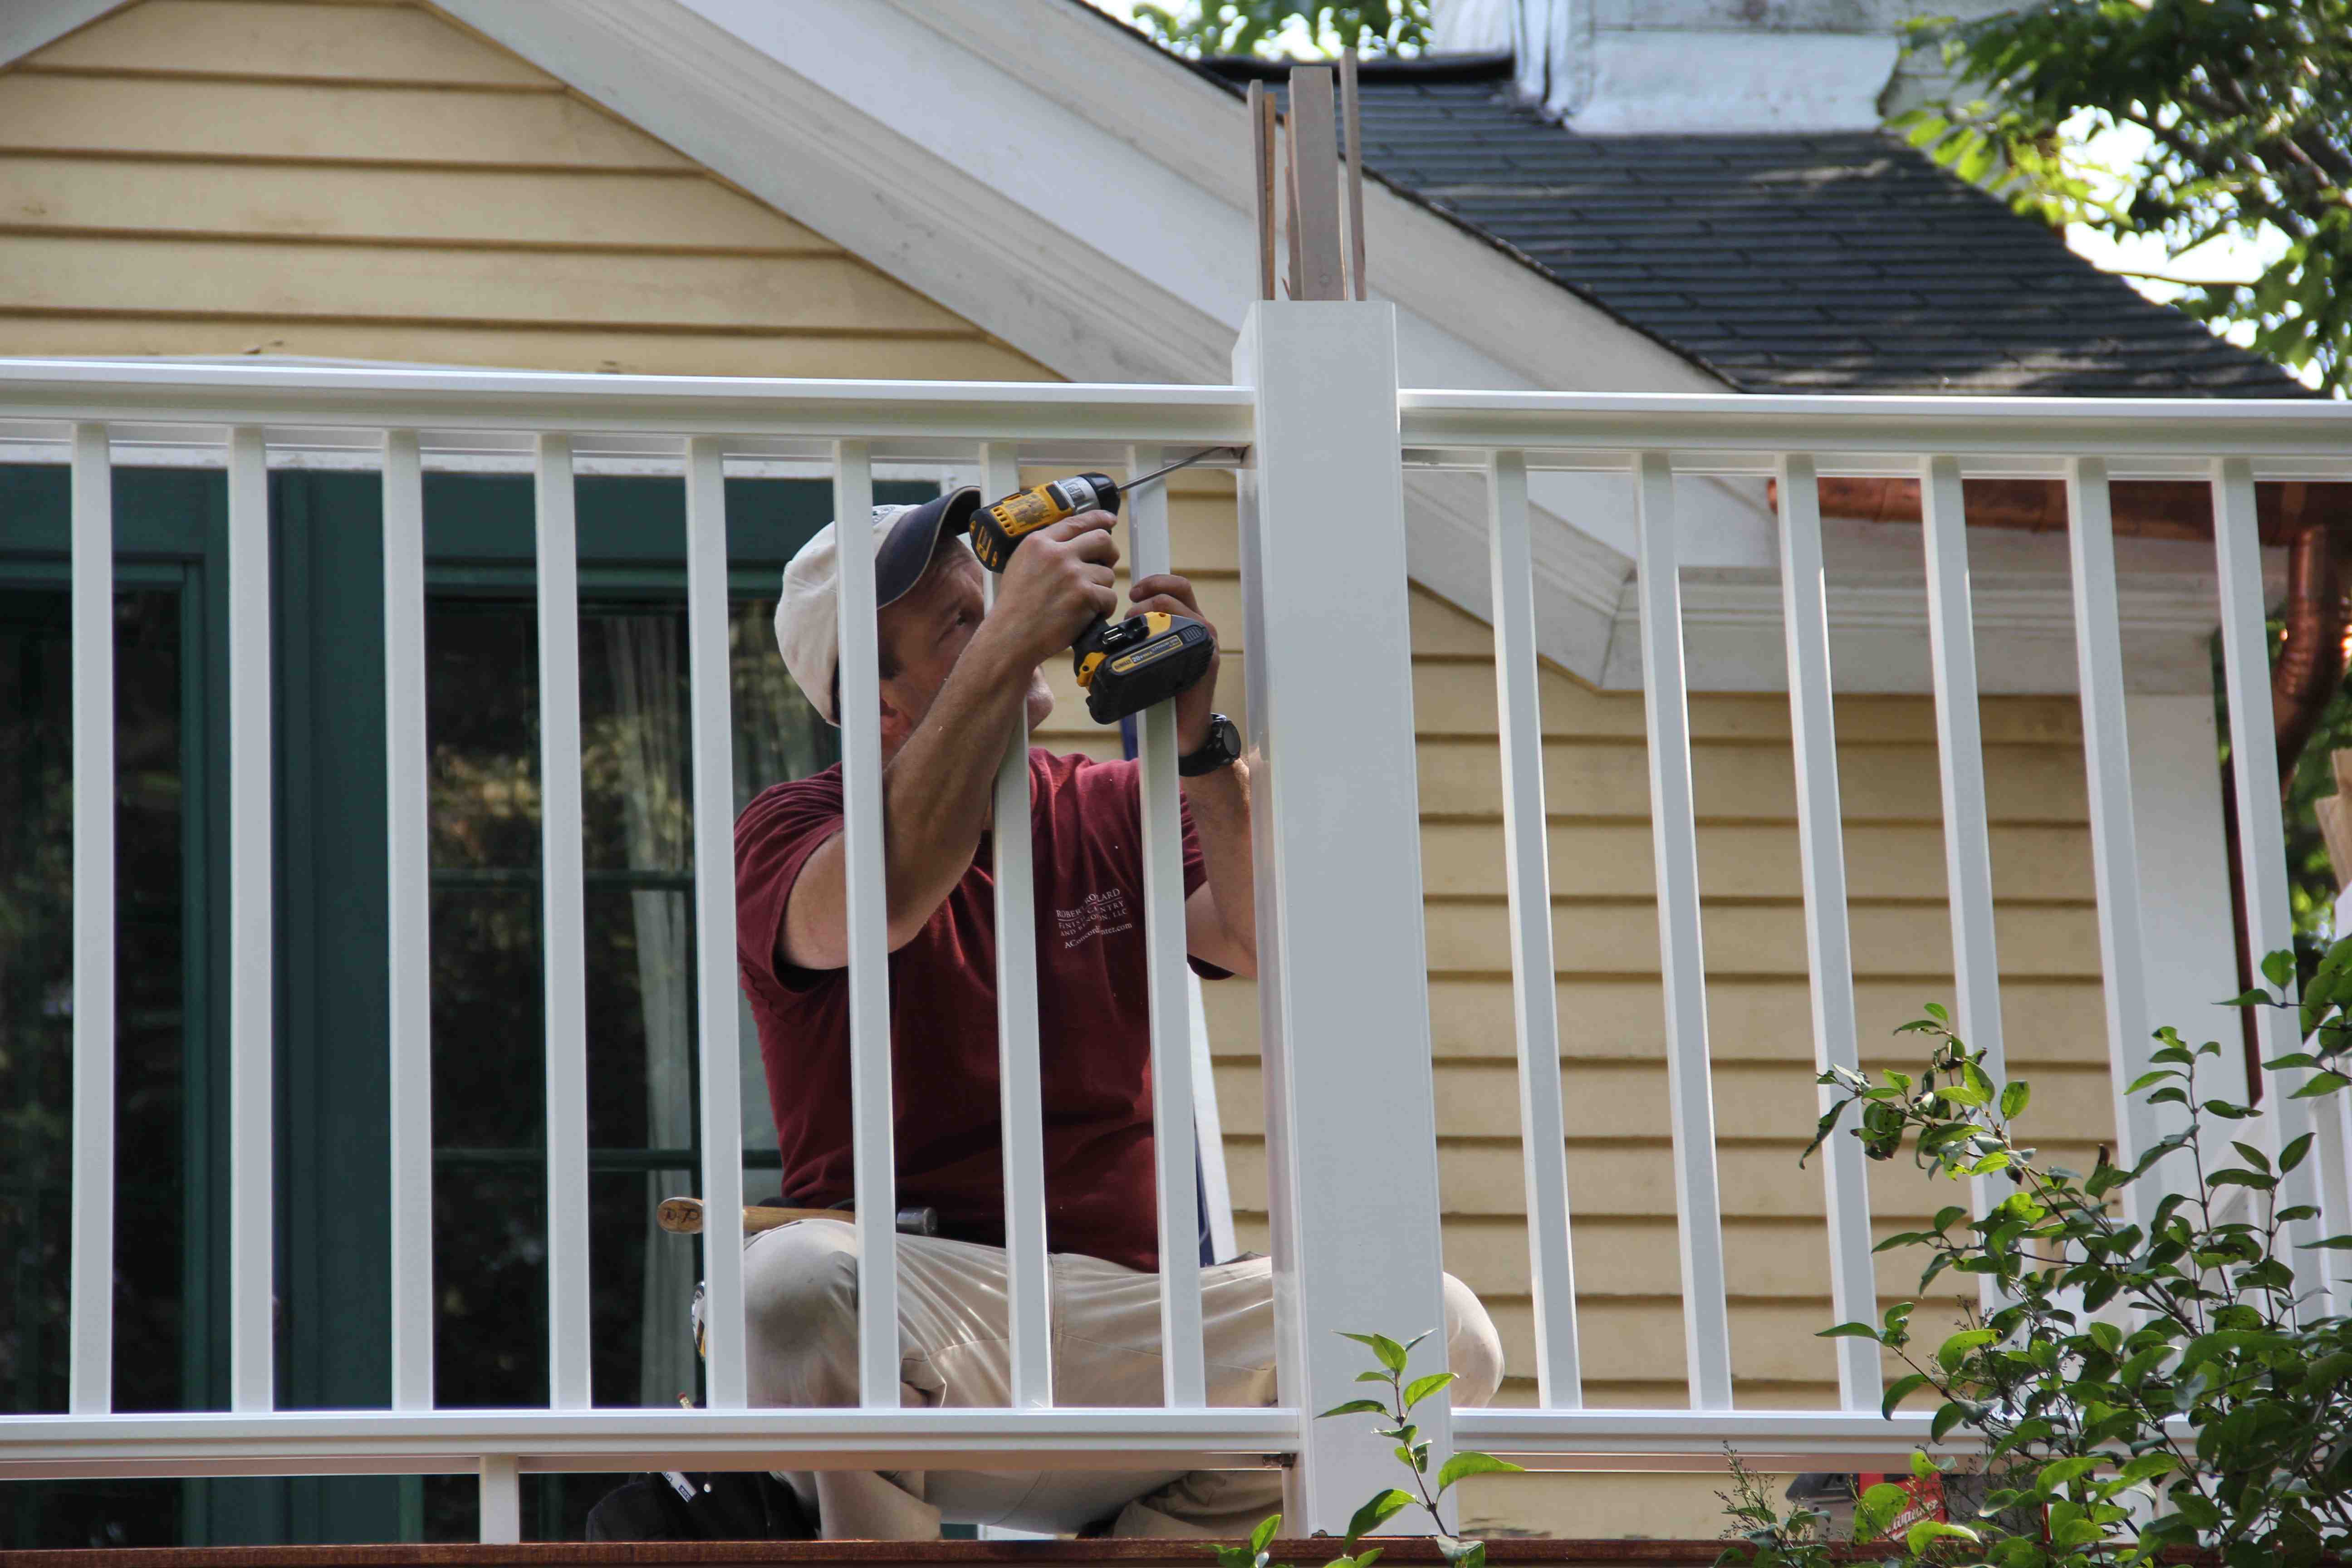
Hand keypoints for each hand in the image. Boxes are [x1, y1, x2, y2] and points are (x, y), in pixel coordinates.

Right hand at [988, 511, 1119, 665]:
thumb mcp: (1020, 565)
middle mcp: (1057, 553)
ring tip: (1084, 602)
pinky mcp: (1084, 594)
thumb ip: (1044, 551)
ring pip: (1107, 573)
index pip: (1077, 521)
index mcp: (1039, 542)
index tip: (1109, 519)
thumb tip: (1072, 545)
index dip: (1099, 519)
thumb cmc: (1014, 609)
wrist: (1011, 636)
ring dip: (1102, 588)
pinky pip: (1109, 597)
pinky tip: (1088, 616)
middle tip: (1106, 565)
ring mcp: (1072, 573)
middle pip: (1102, 539)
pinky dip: (1104, 609)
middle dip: (1110, 553)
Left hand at [1127, 572, 1220, 752]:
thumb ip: (1139, 641)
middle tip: (1128, 616)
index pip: (1174, 588)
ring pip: (1178, 607)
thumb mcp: (1148, 659)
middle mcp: (1199, 627)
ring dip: (1150, 611)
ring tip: (1134, 629)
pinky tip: (1150, 645)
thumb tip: (1106, 634)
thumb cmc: (1163, 692)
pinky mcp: (1207, 658)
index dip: (1153, 582)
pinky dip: (1165, 631)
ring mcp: (1205, 641)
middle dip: (1147, 597)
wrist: (1183, 727)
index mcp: (1185, 623)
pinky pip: (1189, 632)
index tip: (1133, 592)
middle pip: (1178, 589)